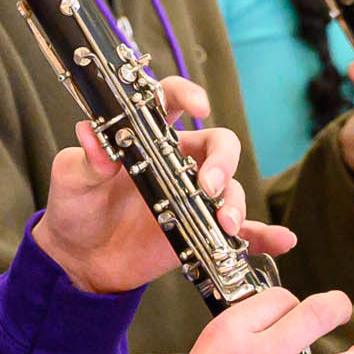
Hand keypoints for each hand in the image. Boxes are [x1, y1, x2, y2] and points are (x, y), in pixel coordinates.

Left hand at [35, 77, 294, 294]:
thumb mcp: (71, 178)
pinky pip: (241, 231)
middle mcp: (177, 161)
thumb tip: (90, 134)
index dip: (187, 95)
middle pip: (218, 144)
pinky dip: (264, 235)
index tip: (197, 106)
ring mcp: (192, 197)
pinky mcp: (201, 230)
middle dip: (222, 161)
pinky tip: (282, 240)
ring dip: (236, 202)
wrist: (79, 258)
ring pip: (231, 188)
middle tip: (208, 186)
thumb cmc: (74, 206)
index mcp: (146, 136)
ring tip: (225, 224)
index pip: (172, 102)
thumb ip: (86, 158)